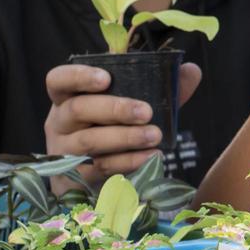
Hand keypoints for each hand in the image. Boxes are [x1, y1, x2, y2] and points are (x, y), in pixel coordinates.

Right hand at [43, 61, 202, 190]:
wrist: (100, 179)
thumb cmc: (115, 129)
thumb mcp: (133, 105)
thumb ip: (160, 88)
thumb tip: (190, 70)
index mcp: (68, 97)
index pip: (59, 80)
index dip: (78, 76)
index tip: (105, 78)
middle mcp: (60, 122)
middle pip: (78, 109)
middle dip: (114, 109)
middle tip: (146, 112)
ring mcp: (64, 151)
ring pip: (89, 141)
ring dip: (125, 137)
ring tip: (154, 136)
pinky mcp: (76, 177)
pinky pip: (101, 167)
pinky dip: (128, 161)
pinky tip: (150, 157)